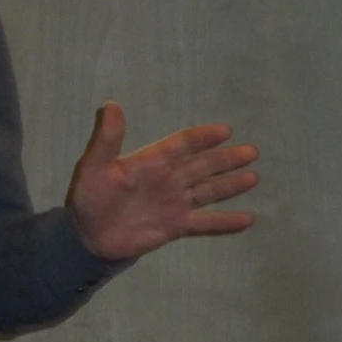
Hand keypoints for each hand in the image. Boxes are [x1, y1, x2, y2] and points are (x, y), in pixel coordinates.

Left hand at [66, 101, 257, 262]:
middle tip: (252, 151)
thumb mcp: (95, 166)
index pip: (183, 145)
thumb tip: (111, 104)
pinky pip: (206, 223)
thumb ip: (107, 138)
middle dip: (227, 159)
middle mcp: (169, 180)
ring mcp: (174, 204)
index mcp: (152, 162)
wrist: (88, 236)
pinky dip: (226, 223)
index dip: (203, 137)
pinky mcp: (176, 226)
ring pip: (209, 191)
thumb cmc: (89, 198)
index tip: (225, 131)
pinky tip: (247, 220)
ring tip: (253, 177)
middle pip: (203, 166)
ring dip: (231, 185)